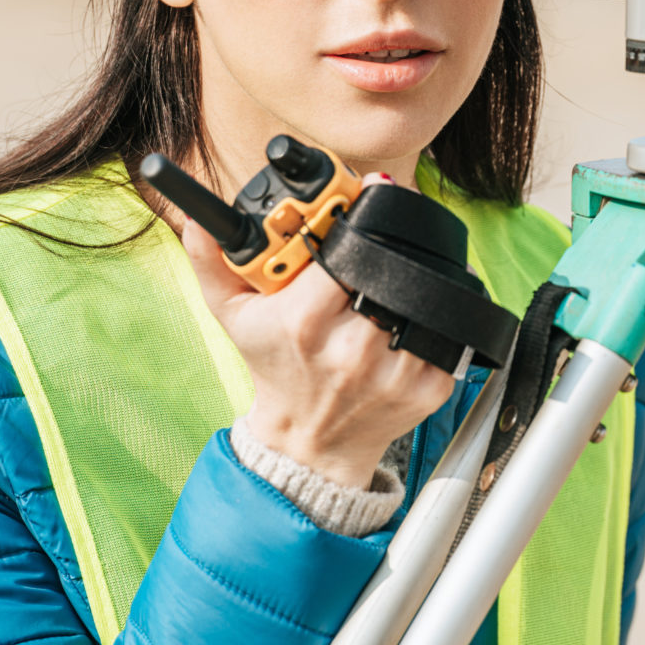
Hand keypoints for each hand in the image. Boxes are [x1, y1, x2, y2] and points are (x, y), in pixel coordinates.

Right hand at [183, 218, 456, 487]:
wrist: (309, 441)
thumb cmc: (275, 369)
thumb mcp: (235, 317)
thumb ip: (215, 263)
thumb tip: (197, 221)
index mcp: (305, 322)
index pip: (344, 250)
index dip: (353, 224)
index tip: (360, 202)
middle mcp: (352, 348)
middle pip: (386, 271)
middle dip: (383, 255)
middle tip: (377, 247)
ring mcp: (395, 371)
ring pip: (420, 299)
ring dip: (412, 286)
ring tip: (392, 285)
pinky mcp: (429, 388)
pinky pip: (447, 333)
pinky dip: (436, 319)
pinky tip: (413, 319)